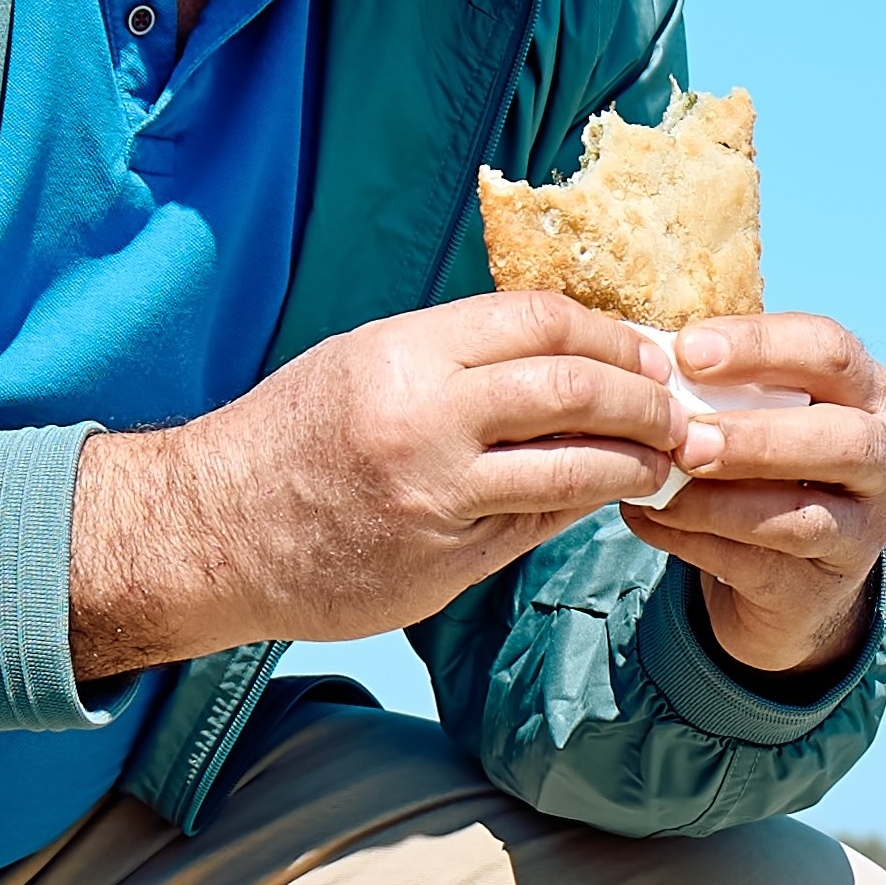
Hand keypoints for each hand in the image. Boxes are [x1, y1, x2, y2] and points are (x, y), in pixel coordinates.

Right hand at [68, 295, 686, 680]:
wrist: (208, 531)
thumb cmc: (287, 438)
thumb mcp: (362, 363)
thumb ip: (456, 358)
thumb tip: (565, 356)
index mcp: (405, 353)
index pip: (542, 321)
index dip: (611, 333)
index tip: (645, 350)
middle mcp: (425, 418)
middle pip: (576, 388)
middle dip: (644, 397)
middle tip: (677, 408)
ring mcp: (436, 496)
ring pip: (575, 468)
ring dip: (635, 462)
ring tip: (662, 460)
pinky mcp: (442, 562)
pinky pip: (537, 526)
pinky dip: (581, 506)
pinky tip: (604, 499)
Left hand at [622, 314, 885, 684]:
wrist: (792, 573)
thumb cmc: (767, 464)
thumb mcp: (762, 412)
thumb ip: (722, 382)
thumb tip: (638, 349)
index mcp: (870, 392)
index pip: (831, 350)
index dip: (761, 346)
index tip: (686, 350)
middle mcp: (885, 459)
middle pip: (842, 439)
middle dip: (757, 436)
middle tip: (685, 438)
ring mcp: (864, 531)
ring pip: (805, 516)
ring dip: (722, 501)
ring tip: (658, 487)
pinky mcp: (822, 588)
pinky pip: (760, 566)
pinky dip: (695, 541)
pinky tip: (648, 518)